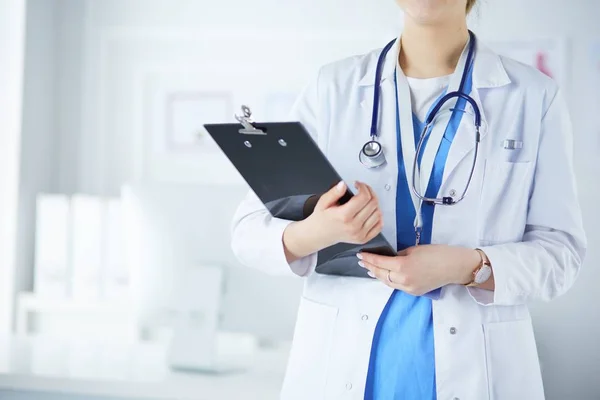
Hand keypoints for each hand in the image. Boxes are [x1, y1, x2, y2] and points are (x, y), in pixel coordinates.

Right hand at [307, 180, 383, 248]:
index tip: (358, 184)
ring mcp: (359, 234)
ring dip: (374, 204)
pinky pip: (379, 226)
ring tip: (366, 200)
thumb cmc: (322, 219)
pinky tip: (370, 212)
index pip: (364, 197)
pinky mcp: (363, 239)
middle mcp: (353, 226)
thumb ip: (334, 192)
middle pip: (373, 204)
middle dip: (370, 192)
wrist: (319, 234)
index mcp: (343, 216)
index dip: (363, 187)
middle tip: (363, 189)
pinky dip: (377, 217)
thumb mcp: (323, 202)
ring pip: (378, 213)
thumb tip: (343, 184)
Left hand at [357, 245, 480, 295]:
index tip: (360, 254)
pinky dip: (388, 280)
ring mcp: (408, 288)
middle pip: (380, 274)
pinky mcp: (414, 292)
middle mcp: (403, 280)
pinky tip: (384, 275)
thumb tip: (389, 258)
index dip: (368, 258)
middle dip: (370, 267)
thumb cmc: (437, 253)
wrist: (455, 266)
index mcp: (402, 266)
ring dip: (377, 275)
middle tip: (362, 261)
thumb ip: (399, 254)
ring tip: (369, 268)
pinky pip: (396, 286)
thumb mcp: (414, 249)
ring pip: (387, 282)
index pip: (379, 262)